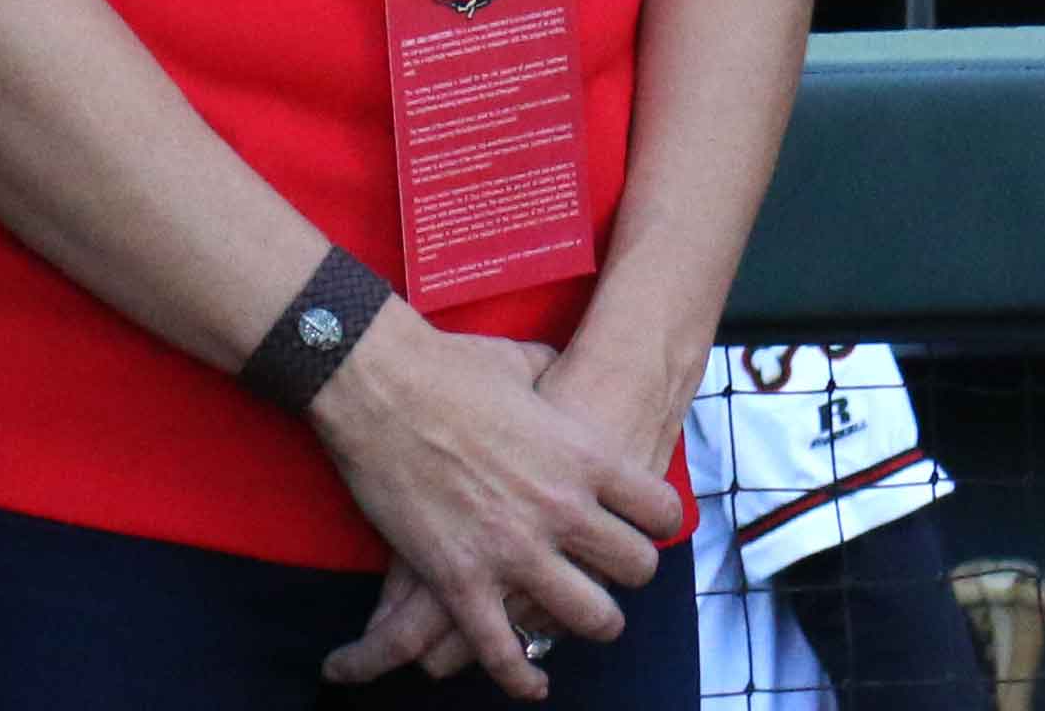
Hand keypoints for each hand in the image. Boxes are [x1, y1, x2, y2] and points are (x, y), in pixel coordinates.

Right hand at [308, 319, 669, 698]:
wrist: (385, 386)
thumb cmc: (455, 368)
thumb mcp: (528, 365)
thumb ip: (556, 379)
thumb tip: (560, 370)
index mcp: (587, 455)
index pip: (659, 509)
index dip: (658, 523)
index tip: (647, 526)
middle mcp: (563, 508)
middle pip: (634, 568)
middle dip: (630, 575)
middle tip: (616, 575)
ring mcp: (514, 549)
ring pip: (586, 615)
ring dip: (592, 624)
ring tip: (588, 623)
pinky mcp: (461, 580)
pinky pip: (502, 648)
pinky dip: (519, 675)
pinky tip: (532, 683)